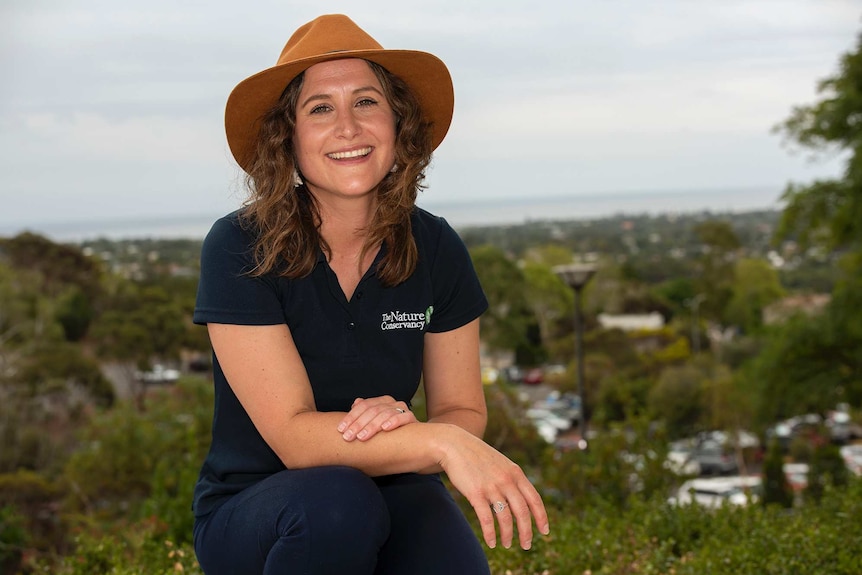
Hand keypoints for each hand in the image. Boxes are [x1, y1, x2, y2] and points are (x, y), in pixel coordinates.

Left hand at [337, 395, 416, 440]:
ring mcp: (402, 409)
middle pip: (372, 410)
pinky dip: (394, 421)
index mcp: (380, 401)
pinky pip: (404, 417)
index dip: (351, 417)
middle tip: (348, 437)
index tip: (340, 429)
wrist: (412, 442)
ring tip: (362, 437)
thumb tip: (355, 402)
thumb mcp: (373, 425)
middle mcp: (391, 403)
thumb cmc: (388, 434)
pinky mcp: (412, 418)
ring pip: (385, 413)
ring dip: (372, 426)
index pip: (363, 405)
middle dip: (358, 424)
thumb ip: (364, 415)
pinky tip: (385, 428)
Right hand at [437, 427, 549, 550]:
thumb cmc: (478, 457)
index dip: (541, 517)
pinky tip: (491, 542)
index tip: (544, 532)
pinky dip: (490, 534)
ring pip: (505, 518)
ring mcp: (491, 487)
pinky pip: (486, 519)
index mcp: (516, 473)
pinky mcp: (475, 493)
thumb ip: (513, 479)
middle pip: (522, 512)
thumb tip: (523, 501)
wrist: (454, 445)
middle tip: (526, 546)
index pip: (535, 499)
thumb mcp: (502, 464)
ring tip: (506, 544)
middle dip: (526, 532)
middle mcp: (506, 480)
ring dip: (507, 535)